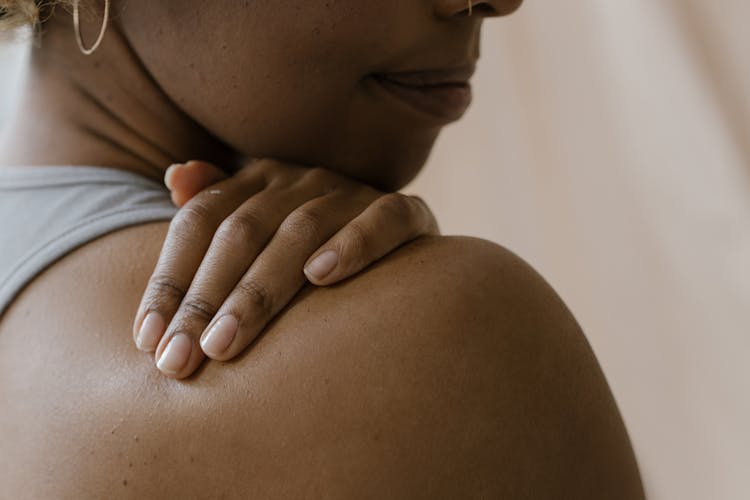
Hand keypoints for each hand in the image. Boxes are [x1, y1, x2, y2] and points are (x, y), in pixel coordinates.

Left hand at [132, 159, 438, 378]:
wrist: (398, 244)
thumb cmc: (313, 246)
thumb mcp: (261, 224)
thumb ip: (217, 206)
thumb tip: (175, 178)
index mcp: (259, 180)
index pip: (201, 221)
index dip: (170, 278)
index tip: (146, 341)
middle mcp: (302, 180)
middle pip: (241, 232)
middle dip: (204, 299)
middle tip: (179, 359)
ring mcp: (353, 192)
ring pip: (301, 232)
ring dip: (259, 290)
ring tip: (225, 343)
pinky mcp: (406, 212)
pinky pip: (383, 219)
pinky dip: (354, 243)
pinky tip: (323, 276)